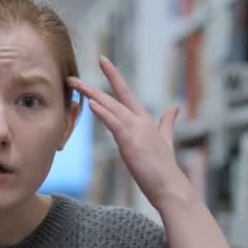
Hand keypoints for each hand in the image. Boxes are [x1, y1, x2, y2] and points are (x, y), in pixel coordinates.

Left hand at [68, 57, 191, 207]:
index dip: (114, 76)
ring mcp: (135, 129)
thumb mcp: (165, 140)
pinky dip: (103, 113)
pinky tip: (91, 104)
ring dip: (91, 95)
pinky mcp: (130, 141)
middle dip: (92, 86)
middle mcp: (139, 120)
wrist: (170, 186)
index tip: (103, 61)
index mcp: (144, 119)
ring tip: (75, 84)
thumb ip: (167, 123)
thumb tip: (174, 108)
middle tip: (72, 77)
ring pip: (110, 107)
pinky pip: (114, 123)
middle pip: (113, 96)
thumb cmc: (164, 167)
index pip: (125, 93)